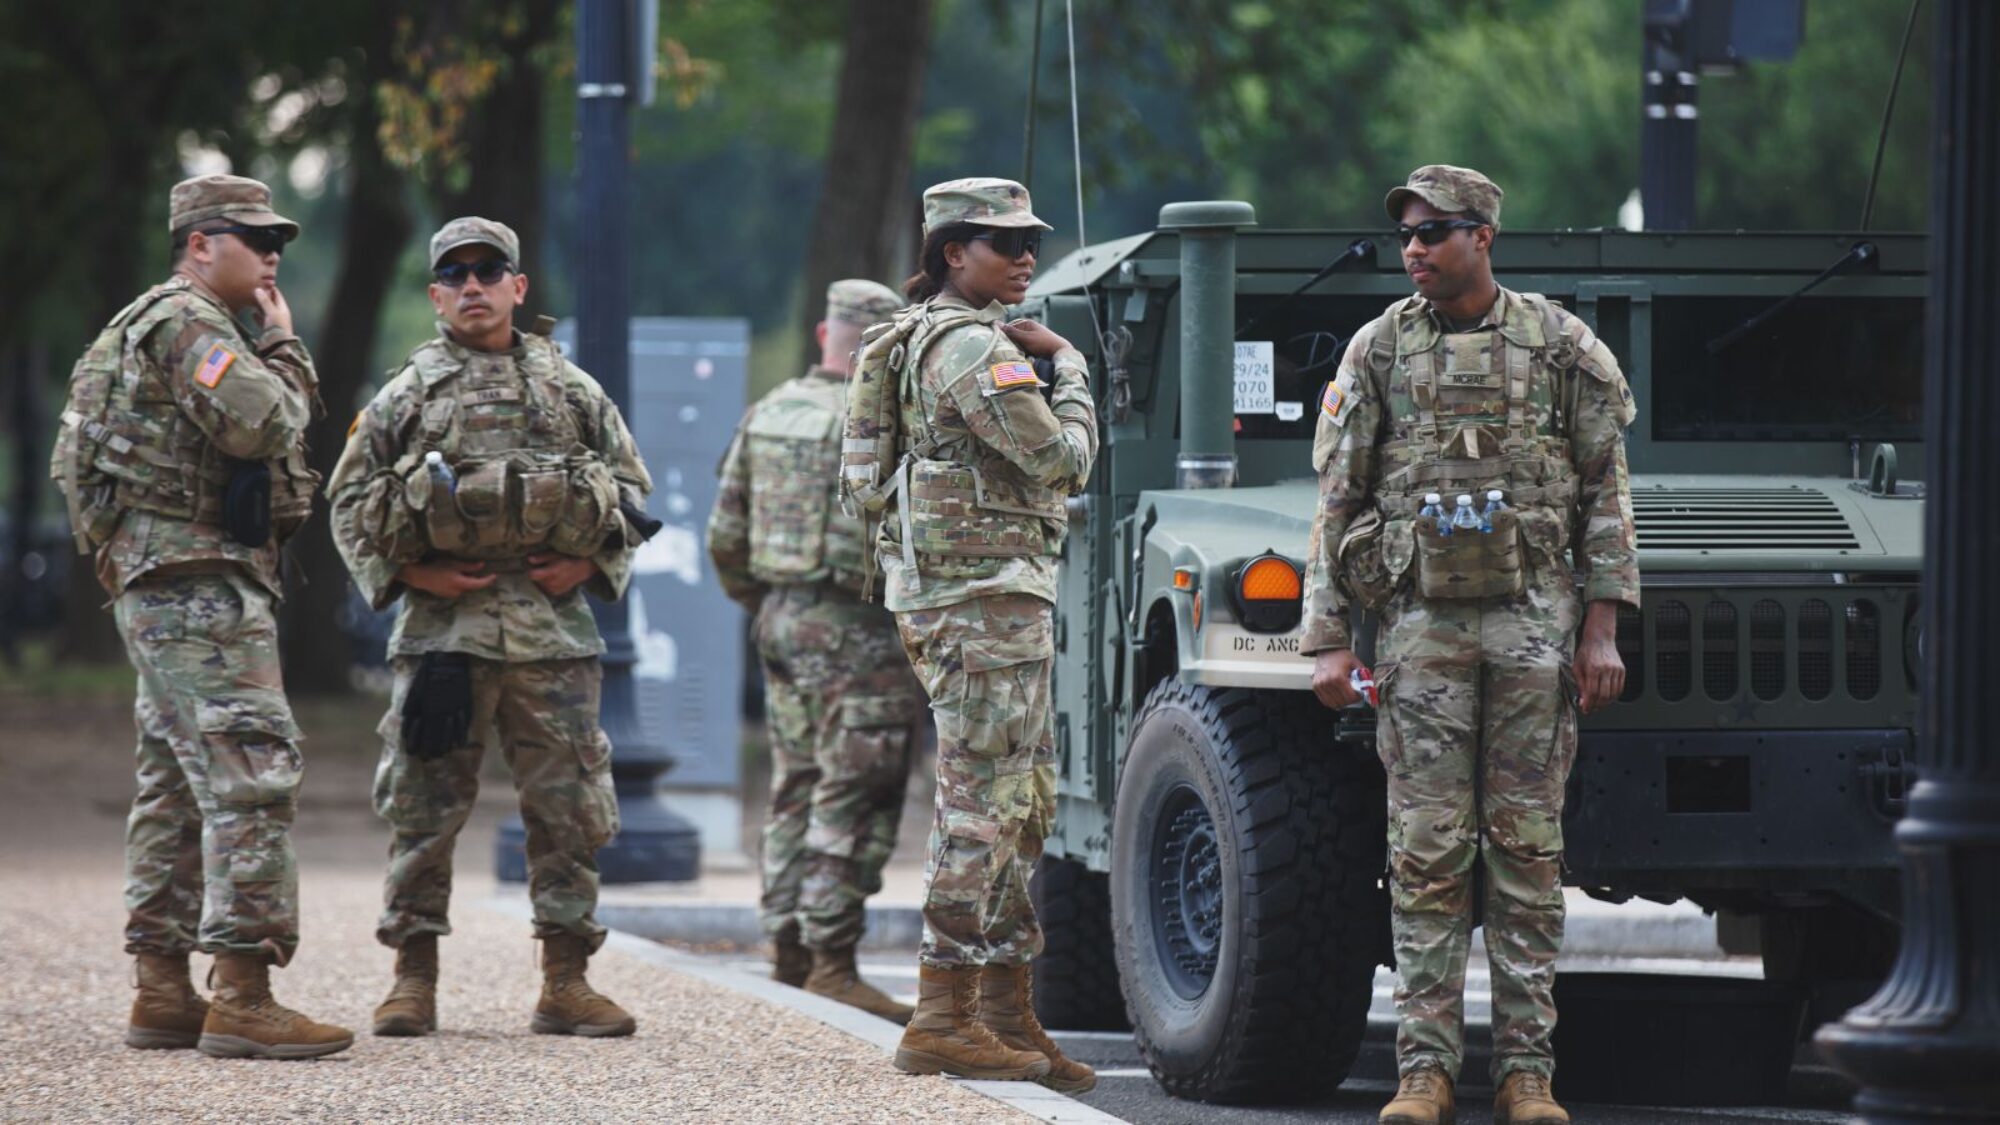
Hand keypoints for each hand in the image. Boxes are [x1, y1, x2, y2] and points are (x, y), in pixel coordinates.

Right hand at [253, 284, 293, 335]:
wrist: (278, 347)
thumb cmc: (277, 328)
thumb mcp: (271, 312)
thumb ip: (265, 302)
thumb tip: (258, 289)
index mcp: (283, 309)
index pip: (277, 295)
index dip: (271, 288)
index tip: (262, 281)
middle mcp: (279, 315)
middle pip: (271, 303)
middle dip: (264, 296)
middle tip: (254, 289)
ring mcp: (274, 323)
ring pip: (266, 311)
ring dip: (260, 306)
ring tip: (251, 299)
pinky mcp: (269, 330)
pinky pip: (263, 320)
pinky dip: (258, 316)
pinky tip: (252, 313)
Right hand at [397, 559, 497, 599]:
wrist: (418, 576)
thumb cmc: (436, 567)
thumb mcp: (454, 564)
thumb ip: (468, 567)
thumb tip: (482, 566)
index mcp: (461, 584)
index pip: (479, 584)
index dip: (488, 580)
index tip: (495, 575)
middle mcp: (457, 592)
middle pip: (471, 586)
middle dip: (476, 579)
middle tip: (478, 569)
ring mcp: (451, 595)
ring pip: (464, 587)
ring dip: (466, 581)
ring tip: (462, 571)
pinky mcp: (445, 594)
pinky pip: (456, 589)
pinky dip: (458, 583)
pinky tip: (452, 575)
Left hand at [527, 553, 595, 597]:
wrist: (581, 569)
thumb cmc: (567, 558)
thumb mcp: (554, 555)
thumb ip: (541, 558)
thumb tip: (528, 559)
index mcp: (551, 572)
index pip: (532, 575)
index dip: (530, 570)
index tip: (533, 566)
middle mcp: (551, 583)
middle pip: (535, 580)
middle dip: (537, 574)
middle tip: (544, 568)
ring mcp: (554, 589)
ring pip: (539, 585)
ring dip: (541, 580)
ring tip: (550, 573)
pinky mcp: (556, 593)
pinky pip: (545, 589)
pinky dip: (546, 584)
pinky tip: (553, 579)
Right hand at [1000, 319, 1072, 358]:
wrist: (1060, 353)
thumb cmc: (1044, 343)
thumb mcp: (1025, 337)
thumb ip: (1011, 332)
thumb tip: (996, 323)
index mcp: (1027, 323)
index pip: (1009, 328)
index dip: (1005, 336)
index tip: (1002, 344)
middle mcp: (1029, 329)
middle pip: (1013, 337)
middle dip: (1012, 345)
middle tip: (1012, 351)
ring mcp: (1032, 338)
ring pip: (1018, 345)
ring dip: (1018, 350)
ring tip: (1020, 355)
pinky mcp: (1034, 347)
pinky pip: (1024, 350)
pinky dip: (1023, 354)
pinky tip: (1025, 358)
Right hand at [1311, 648, 1369, 710]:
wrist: (1327, 648)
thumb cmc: (1342, 655)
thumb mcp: (1356, 664)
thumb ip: (1363, 677)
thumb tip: (1370, 688)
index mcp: (1338, 677)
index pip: (1350, 697)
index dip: (1358, 697)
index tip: (1360, 694)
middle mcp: (1327, 682)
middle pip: (1342, 702)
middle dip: (1351, 700)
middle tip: (1354, 695)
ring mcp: (1320, 685)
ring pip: (1333, 704)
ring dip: (1342, 702)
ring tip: (1346, 695)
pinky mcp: (1315, 686)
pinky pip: (1325, 701)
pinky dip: (1332, 701)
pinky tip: (1338, 696)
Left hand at [1573, 599, 1626, 713]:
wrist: (1600, 639)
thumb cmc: (1587, 652)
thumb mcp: (1577, 667)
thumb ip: (1580, 685)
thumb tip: (1583, 700)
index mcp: (1593, 668)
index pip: (1592, 692)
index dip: (1588, 704)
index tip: (1585, 709)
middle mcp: (1606, 669)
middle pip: (1604, 695)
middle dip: (1597, 705)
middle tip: (1591, 709)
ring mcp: (1616, 670)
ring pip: (1613, 694)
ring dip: (1606, 703)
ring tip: (1598, 704)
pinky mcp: (1622, 670)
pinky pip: (1620, 688)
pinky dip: (1614, 696)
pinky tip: (1607, 697)